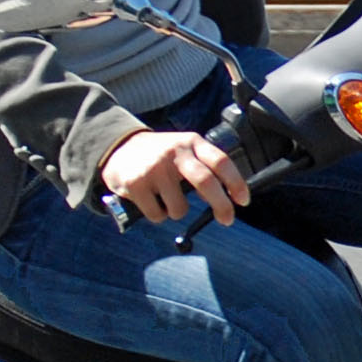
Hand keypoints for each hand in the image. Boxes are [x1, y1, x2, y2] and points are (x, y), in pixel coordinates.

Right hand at [101, 127, 248, 226]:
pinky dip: (157, 215)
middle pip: (206, 182)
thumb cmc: (159, 155)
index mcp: (191, 142)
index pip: (220, 161)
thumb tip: (224, 197)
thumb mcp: (182, 149)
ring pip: (180, 208)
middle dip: (221, 205)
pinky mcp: (136, 184)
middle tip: (227, 219)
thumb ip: (202, 166)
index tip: (243, 200)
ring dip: (176, 211)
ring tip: (165, 197)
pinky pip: (158, 215)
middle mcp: (174, 153)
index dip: (236, 183)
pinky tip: (149, 199)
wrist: (118, 148)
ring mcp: (154, 168)